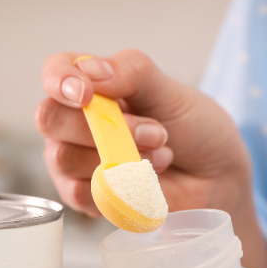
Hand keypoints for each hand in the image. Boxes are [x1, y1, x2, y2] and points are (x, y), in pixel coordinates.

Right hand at [35, 50, 266, 267]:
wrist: (216, 178)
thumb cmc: (192, 129)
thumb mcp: (170, 91)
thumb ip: (131, 72)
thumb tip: (89, 70)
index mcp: (90, 86)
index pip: (55, 73)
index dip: (61, 81)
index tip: (87, 95)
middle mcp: (73, 122)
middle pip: (50, 118)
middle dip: (103, 127)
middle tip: (154, 132)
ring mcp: (74, 161)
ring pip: (65, 158)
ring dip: (120, 158)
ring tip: (160, 156)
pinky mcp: (84, 197)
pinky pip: (80, 193)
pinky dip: (121, 186)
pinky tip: (146, 180)